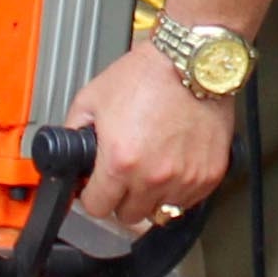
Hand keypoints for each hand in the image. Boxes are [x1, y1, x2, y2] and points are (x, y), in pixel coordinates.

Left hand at [65, 42, 232, 233]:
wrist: (192, 61)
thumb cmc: (148, 74)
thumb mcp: (92, 98)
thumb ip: (74, 131)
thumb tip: (68, 155)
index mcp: (120, 161)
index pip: (97, 208)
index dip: (92, 196)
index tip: (97, 188)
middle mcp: (154, 176)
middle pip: (128, 215)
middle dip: (122, 197)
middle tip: (125, 174)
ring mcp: (185, 178)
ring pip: (160, 212)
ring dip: (152, 196)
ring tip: (152, 166)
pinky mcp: (210, 174)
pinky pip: (188, 201)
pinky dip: (179, 189)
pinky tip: (173, 163)